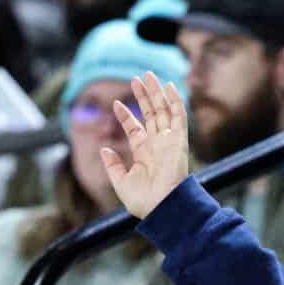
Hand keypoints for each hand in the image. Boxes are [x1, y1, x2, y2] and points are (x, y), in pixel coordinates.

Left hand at [100, 71, 188, 219]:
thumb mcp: (120, 182)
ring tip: (148, 75)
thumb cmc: (143, 202)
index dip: (126, 116)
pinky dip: (175, 101)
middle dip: (144, 96)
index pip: (135, 129)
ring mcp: (169, 142)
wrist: (162, 208)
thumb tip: (104, 148)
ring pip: (163, 111)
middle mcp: (157, 145)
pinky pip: (178, 117)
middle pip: (151, 114)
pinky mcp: (179, 141)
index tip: (116, 104)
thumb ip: (112, 165)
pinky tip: (169, 87)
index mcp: (144, 154)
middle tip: (136, 78)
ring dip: (157, 93)